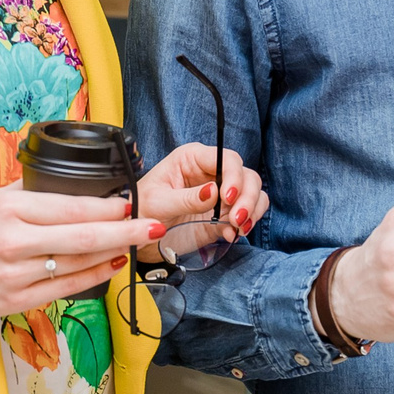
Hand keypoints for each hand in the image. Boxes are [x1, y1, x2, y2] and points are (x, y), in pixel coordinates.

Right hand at [0, 190, 160, 325]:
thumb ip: (25, 194)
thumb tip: (67, 184)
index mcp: (7, 210)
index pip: (70, 207)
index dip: (107, 206)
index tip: (129, 201)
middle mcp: (13, 242)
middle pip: (83, 235)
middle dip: (125, 230)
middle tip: (154, 224)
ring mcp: (15, 274)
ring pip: (78, 263)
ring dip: (113, 252)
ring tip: (137, 242)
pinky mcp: (15, 300)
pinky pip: (65, 288)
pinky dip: (93, 276)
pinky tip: (111, 265)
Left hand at [136, 143, 268, 238]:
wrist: (139, 232)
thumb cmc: (143, 209)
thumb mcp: (158, 202)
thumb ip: (186, 198)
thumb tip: (213, 192)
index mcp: (193, 159)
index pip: (226, 158)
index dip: (233, 176)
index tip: (228, 197)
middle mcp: (212, 172)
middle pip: (246, 175)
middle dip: (247, 197)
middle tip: (237, 218)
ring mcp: (221, 192)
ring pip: (254, 192)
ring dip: (251, 211)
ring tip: (237, 228)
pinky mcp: (225, 213)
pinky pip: (248, 213)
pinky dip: (247, 224)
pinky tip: (232, 234)